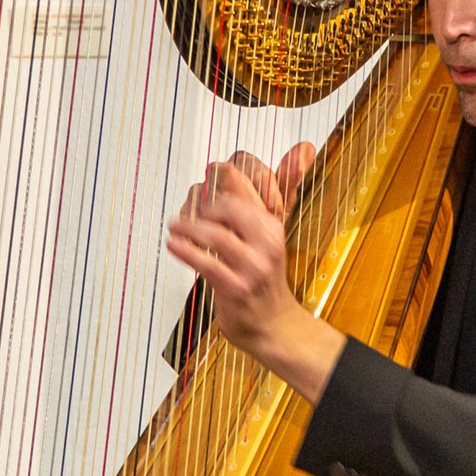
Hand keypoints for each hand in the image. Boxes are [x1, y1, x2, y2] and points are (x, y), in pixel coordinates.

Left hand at [164, 142, 343, 402]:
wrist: (274, 326)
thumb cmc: (265, 278)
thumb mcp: (271, 234)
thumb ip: (275, 194)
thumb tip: (301, 148)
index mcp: (273, 224)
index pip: (252, 182)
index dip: (225, 174)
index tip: (207, 174)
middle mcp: (267, 242)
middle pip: (230, 204)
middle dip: (202, 202)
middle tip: (188, 207)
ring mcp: (253, 267)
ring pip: (216, 234)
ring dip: (187, 227)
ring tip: (174, 226)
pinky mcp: (236, 289)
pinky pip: (206, 263)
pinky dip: (185, 250)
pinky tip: (173, 244)